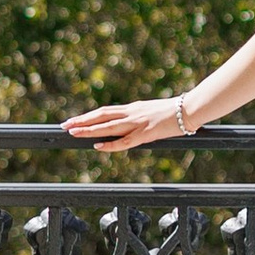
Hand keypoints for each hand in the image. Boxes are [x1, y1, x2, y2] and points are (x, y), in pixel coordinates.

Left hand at [65, 95, 194, 151]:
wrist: (190, 109)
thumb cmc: (175, 112)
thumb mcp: (153, 112)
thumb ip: (140, 118)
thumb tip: (131, 126)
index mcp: (133, 108)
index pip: (105, 112)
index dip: (88, 116)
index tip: (74, 120)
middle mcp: (132, 113)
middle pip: (101, 116)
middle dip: (81, 121)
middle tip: (64, 125)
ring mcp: (138, 123)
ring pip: (108, 126)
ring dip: (89, 129)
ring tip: (73, 132)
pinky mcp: (146, 133)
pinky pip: (124, 141)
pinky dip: (110, 144)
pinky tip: (98, 146)